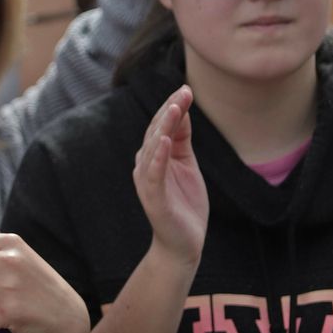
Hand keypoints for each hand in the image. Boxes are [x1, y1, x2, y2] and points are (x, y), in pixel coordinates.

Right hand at [133, 85, 207, 264]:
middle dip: (170, 111)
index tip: (186, 89)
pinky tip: (164, 141)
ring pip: (152, 148)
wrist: (183, 243)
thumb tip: (183, 110)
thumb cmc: (185, 204)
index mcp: (154, 157)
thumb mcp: (187, 164)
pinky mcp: (153, 198)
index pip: (161, 126)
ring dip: (163, 127)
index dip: (173, 108)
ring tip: (175, 109)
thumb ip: (182, 140)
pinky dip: (157, 157)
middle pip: (155, 132)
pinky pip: (154, 174)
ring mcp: (148, 181)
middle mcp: (146, 165)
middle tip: (183, 92)